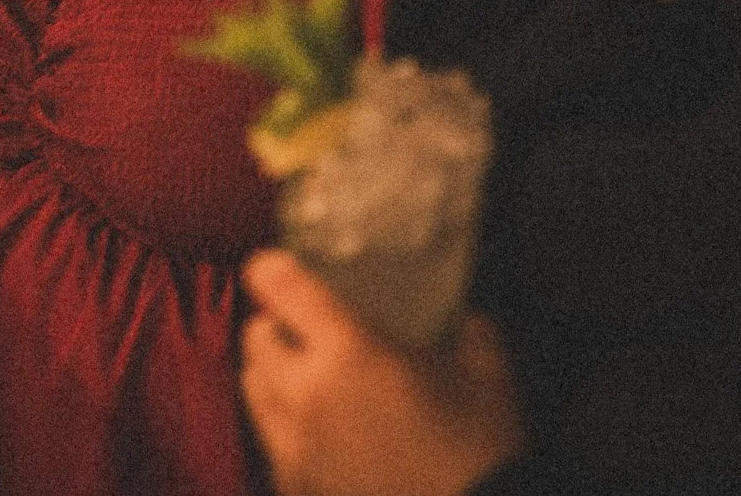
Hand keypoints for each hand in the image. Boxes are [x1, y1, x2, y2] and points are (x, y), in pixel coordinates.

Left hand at [241, 250, 521, 495]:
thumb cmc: (480, 451)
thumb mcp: (487, 377)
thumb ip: (471, 332)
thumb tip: (467, 321)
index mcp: (349, 351)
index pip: (281, 288)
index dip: (270, 269)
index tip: (274, 266)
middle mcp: (307, 393)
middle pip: (255, 336)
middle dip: (275, 324)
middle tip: (303, 327)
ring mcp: (295, 444)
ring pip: (253, 387)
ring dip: (271, 372)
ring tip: (305, 376)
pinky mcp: (295, 484)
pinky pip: (269, 440)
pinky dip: (284, 426)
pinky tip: (319, 432)